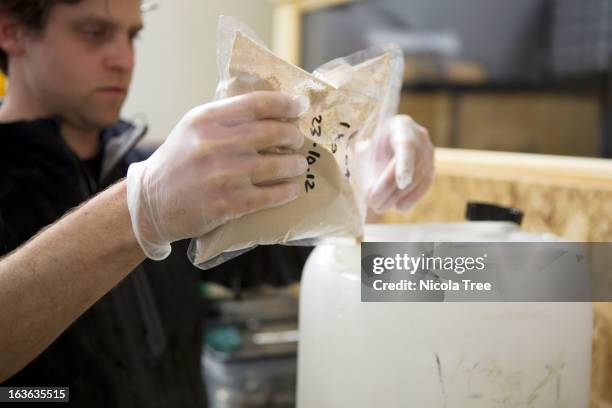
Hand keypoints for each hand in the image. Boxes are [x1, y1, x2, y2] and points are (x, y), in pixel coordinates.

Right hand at [126, 91, 307, 259]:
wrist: (151, 203)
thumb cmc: (177, 162)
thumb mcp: (193, 128)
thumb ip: (225, 118)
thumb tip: (270, 110)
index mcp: (206, 119)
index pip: (257, 103)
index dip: (285, 104)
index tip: (299, 107)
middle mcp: (215, 143)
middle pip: (274, 132)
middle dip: (293, 136)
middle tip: (297, 140)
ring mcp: (224, 174)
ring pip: (278, 164)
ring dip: (295, 164)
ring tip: (298, 165)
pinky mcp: (230, 203)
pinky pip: (271, 194)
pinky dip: (288, 191)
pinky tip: (293, 189)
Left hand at [367, 115, 433, 213]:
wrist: (386, 142)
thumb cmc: (373, 146)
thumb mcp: (365, 153)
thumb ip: (367, 171)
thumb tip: (370, 196)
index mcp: (402, 126)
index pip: (407, 145)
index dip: (405, 165)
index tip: (402, 183)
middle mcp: (420, 137)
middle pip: (412, 166)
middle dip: (392, 187)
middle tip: (374, 203)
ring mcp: (429, 152)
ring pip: (420, 178)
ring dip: (400, 196)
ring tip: (380, 207)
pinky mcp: (431, 168)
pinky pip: (425, 185)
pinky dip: (412, 198)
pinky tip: (399, 207)